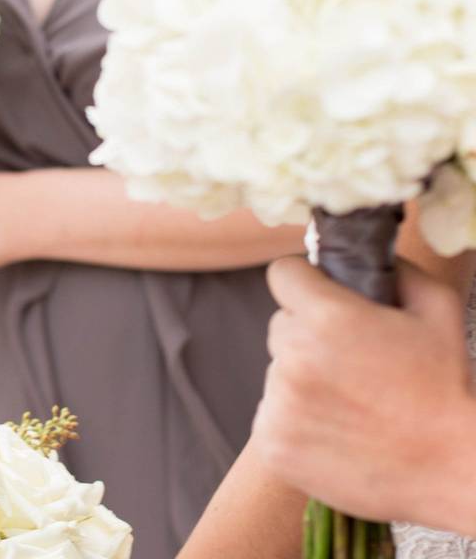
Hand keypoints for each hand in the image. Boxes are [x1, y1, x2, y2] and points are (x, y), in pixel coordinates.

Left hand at [254, 257, 475, 535]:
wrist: (450, 470)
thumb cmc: (446, 388)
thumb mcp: (437, 310)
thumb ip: (395, 269)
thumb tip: (365, 252)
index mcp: (327, 318)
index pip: (282, 274)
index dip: (304, 282)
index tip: (319, 296)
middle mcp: (293, 358)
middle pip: (280, 326)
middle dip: (307, 335)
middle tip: (351, 362)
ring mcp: (278, 404)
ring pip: (276, 373)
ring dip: (301, 381)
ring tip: (351, 404)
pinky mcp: (271, 443)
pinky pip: (271, 415)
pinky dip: (295, 421)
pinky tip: (336, 432)